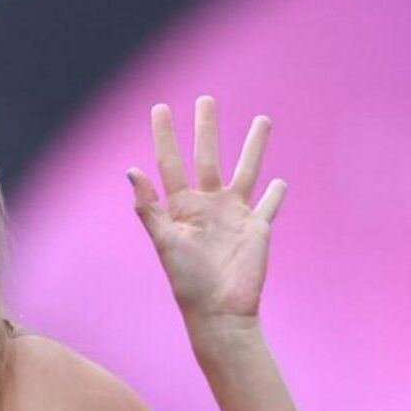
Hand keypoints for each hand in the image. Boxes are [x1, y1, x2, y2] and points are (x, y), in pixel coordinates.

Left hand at [126, 96, 286, 338]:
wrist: (219, 311)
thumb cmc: (186, 281)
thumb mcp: (164, 242)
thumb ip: (148, 207)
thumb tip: (131, 170)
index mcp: (181, 206)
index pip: (170, 162)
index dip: (165, 135)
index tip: (160, 107)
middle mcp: (207, 205)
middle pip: (208, 156)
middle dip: (206, 129)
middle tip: (206, 99)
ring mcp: (234, 214)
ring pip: (246, 170)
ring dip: (253, 146)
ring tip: (262, 119)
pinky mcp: (257, 228)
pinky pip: (268, 205)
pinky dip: (276, 194)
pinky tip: (280, 181)